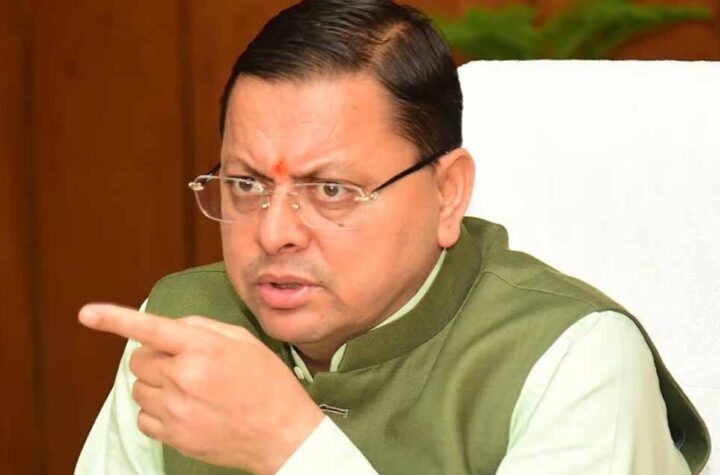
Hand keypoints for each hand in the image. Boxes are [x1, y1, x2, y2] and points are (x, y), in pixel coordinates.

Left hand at [79, 303, 323, 473]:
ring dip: (157, 384)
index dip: (114, 319)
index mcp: (202, 349)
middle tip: (185, 364)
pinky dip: (158, 410)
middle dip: (156, 357)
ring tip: (191, 389)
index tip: (86, 314)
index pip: (151, 329)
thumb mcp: (244, 341)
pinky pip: (144, 417)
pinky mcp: (174, 436)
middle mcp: (184, 378)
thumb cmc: (269, 383)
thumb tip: (171, 327)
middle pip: (139, 360)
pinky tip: (186, 409)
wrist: (283, 434)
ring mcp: (176, 411)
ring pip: (139, 389)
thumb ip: (203, 327)